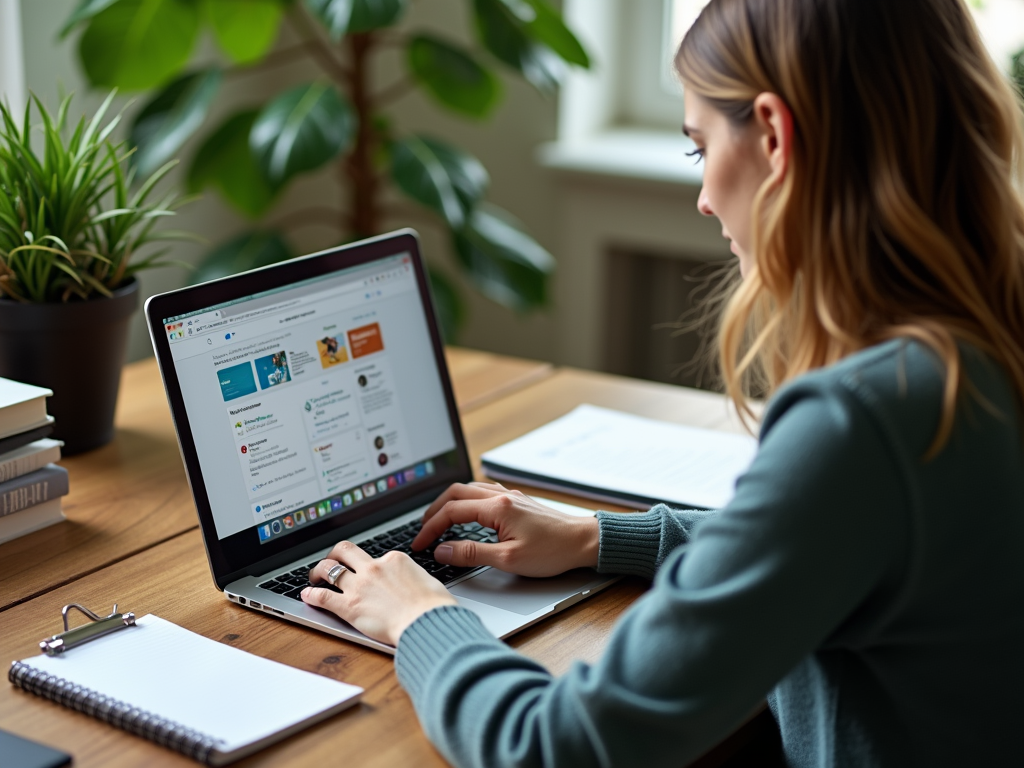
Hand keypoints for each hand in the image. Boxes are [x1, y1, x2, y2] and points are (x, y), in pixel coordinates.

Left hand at [302, 541, 455, 645]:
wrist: (427, 622)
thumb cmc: (434, 607)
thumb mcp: (428, 581)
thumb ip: (413, 578)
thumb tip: (411, 583)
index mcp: (394, 560)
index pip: (376, 556)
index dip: (369, 564)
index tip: (367, 570)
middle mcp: (374, 568)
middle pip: (345, 551)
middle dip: (335, 554)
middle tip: (331, 561)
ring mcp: (360, 586)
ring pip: (329, 569)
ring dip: (319, 571)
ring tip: (315, 576)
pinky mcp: (350, 607)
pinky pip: (323, 596)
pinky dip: (312, 594)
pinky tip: (307, 595)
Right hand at [412, 482, 599, 576]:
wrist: (584, 541)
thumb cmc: (553, 551)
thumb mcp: (508, 560)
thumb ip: (471, 554)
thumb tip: (443, 550)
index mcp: (497, 508)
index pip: (452, 512)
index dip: (430, 528)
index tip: (420, 544)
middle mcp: (501, 497)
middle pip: (456, 493)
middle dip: (434, 511)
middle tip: (422, 530)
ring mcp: (509, 497)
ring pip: (469, 489)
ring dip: (449, 503)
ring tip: (438, 520)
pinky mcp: (516, 502)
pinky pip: (483, 493)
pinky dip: (466, 501)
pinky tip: (466, 512)